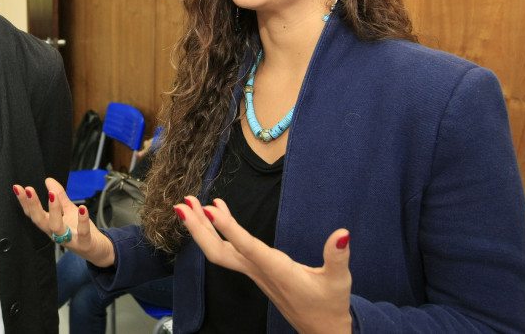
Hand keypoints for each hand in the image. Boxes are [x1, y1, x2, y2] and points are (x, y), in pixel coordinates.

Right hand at [13, 177, 115, 267]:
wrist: (97, 250)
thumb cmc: (79, 230)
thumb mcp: (68, 210)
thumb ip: (59, 196)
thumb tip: (48, 179)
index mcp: (50, 225)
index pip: (33, 213)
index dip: (24, 201)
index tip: (17, 187)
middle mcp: (56, 233)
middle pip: (40, 221)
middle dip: (33, 205)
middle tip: (29, 189)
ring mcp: (69, 240)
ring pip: (57, 227)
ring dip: (54, 210)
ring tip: (52, 194)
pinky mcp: (84, 243)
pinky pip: (82, 232)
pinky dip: (82, 220)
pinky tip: (82, 208)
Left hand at [175, 196, 351, 333]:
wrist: (321, 330)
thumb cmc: (328, 306)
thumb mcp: (338, 281)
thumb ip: (337, 257)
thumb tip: (342, 234)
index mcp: (277, 270)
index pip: (247, 247)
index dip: (227, 228)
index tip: (209, 209)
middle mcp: (259, 271)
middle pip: (218, 252)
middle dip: (198, 228)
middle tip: (182, 203)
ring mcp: (253, 272)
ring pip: (219, 252)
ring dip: (202, 228)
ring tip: (189, 203)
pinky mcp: (254, 271)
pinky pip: (228, 251)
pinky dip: (218, 231)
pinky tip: (216, 211)